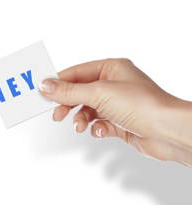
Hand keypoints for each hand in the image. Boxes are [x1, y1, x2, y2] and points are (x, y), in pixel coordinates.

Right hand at [39, 58, 191, 166]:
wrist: (166, 131)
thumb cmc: (142, 105)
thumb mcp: (98, 94)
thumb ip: (69, 91)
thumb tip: (45, 85)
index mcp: (111, 68)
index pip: (76, 73)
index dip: (58, 83)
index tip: (42, 93)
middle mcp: (114, 84)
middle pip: (80, 93)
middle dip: (68, 105)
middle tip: (57, 114)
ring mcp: (118, 104)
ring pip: (88, 110)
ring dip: (81, 119)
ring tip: (80, 126)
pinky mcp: (120, 122)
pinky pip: (99, 124)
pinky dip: (96, 128)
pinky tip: (101, 131)